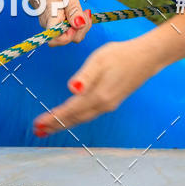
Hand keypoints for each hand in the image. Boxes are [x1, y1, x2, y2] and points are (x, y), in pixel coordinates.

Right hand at [20, 0, 92, 46]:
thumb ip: (73, 9)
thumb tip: (80, 25)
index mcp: (50, 17)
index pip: (60, 39)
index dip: (73, 34)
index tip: (80, 19)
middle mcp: (48, 25)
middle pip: (68, 39)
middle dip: (81, 29)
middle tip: (86, 12)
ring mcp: (50, 24)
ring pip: (68, 34)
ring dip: (80, 26)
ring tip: (84, 10)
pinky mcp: (54, 22)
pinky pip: (66, 28)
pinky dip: (76, 23)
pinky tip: (79, 12)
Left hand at [32, 39, 159, 135]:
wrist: (147, 57)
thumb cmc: (121, 54)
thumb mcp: (100, 60)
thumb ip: (85, 76)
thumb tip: (72, 89)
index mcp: (97, 96)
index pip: (70, 111)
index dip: (53, 118)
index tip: (37, 124)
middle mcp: (103, 105)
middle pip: (75, 119)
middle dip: (56, 125)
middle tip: (38, 131)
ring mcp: (109, 105)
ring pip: (82, 118)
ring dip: (65, 123)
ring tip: (49, 127)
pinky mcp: (113, 101)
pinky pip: (89, 114)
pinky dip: (76, 118)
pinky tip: (72, 116)